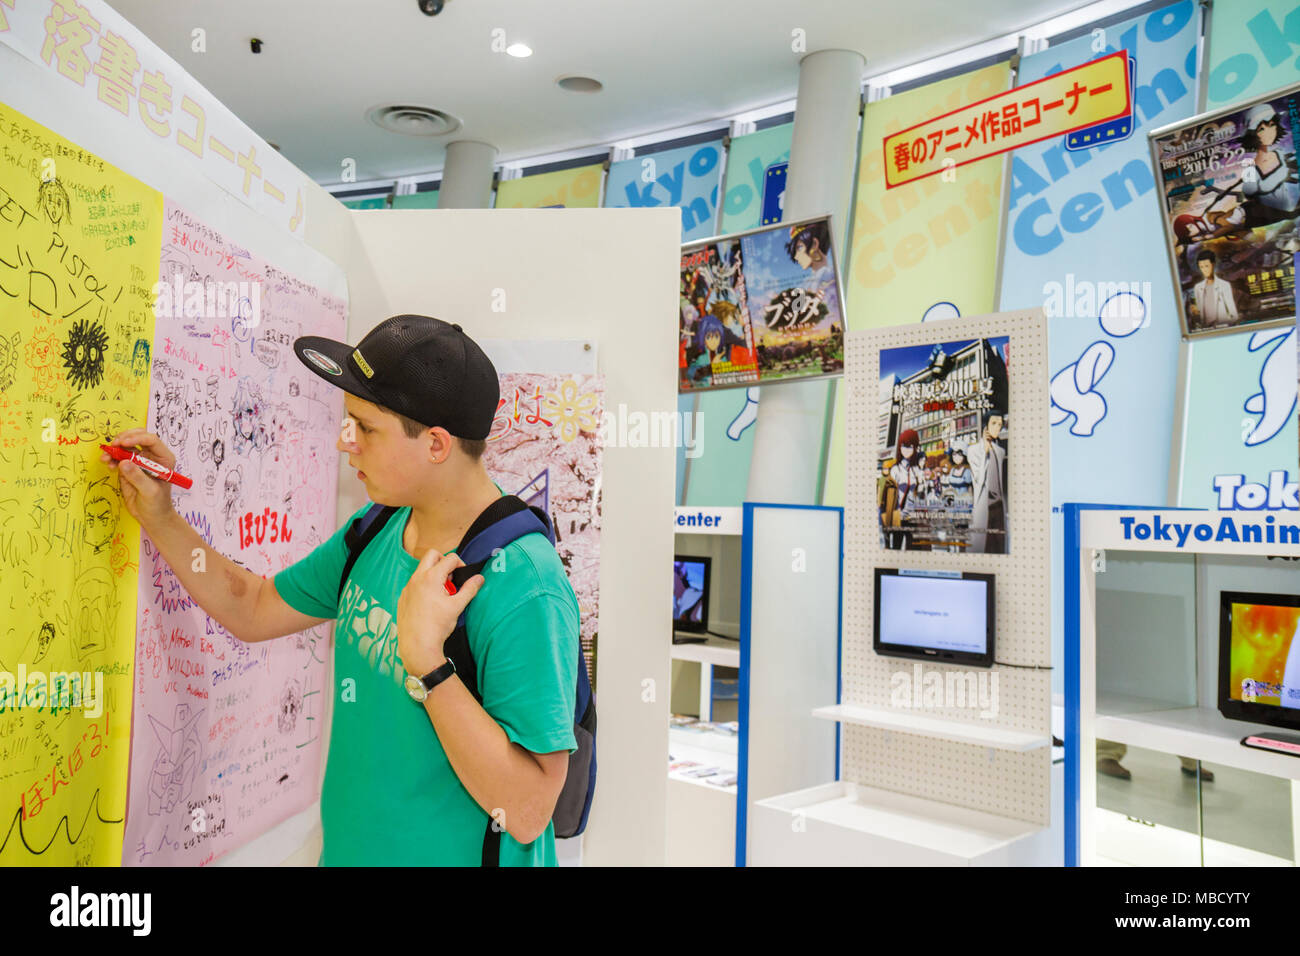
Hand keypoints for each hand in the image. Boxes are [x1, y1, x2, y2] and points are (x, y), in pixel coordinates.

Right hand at [100, 428, 177, 528]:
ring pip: (125, 446)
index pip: (151, 440)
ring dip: (114, 449)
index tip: (124, 443)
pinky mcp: (128, 467)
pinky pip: (118, 457)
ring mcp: (139, 460)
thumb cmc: (157, 504)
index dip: (137, 438)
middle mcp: (152, 456)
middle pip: (137, 437)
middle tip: (113, 446)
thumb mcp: (150, 492)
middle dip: (123, 438)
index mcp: (164, 458)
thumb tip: (124, 462)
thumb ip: (138, 477)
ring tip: (106, 458)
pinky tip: (108, 464)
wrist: (152, 516)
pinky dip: (111, 458)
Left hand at [396, 551, 484, 678]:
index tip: (463, 577)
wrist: (417, 645)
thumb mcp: (457, 606)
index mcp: (431, 577)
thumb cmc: (437, 626)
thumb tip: (479, 578)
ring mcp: (408, 587)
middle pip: (432, 555)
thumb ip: (469, 589)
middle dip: (444, 561)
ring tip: (442, 593)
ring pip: (421, 569)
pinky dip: (424, 585)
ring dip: (433, 574)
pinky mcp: (403, 597)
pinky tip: (430, 603)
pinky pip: (414, 583)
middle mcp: (417, 578)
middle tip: (451, 578)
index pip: (450, 558)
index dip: (460, 565)